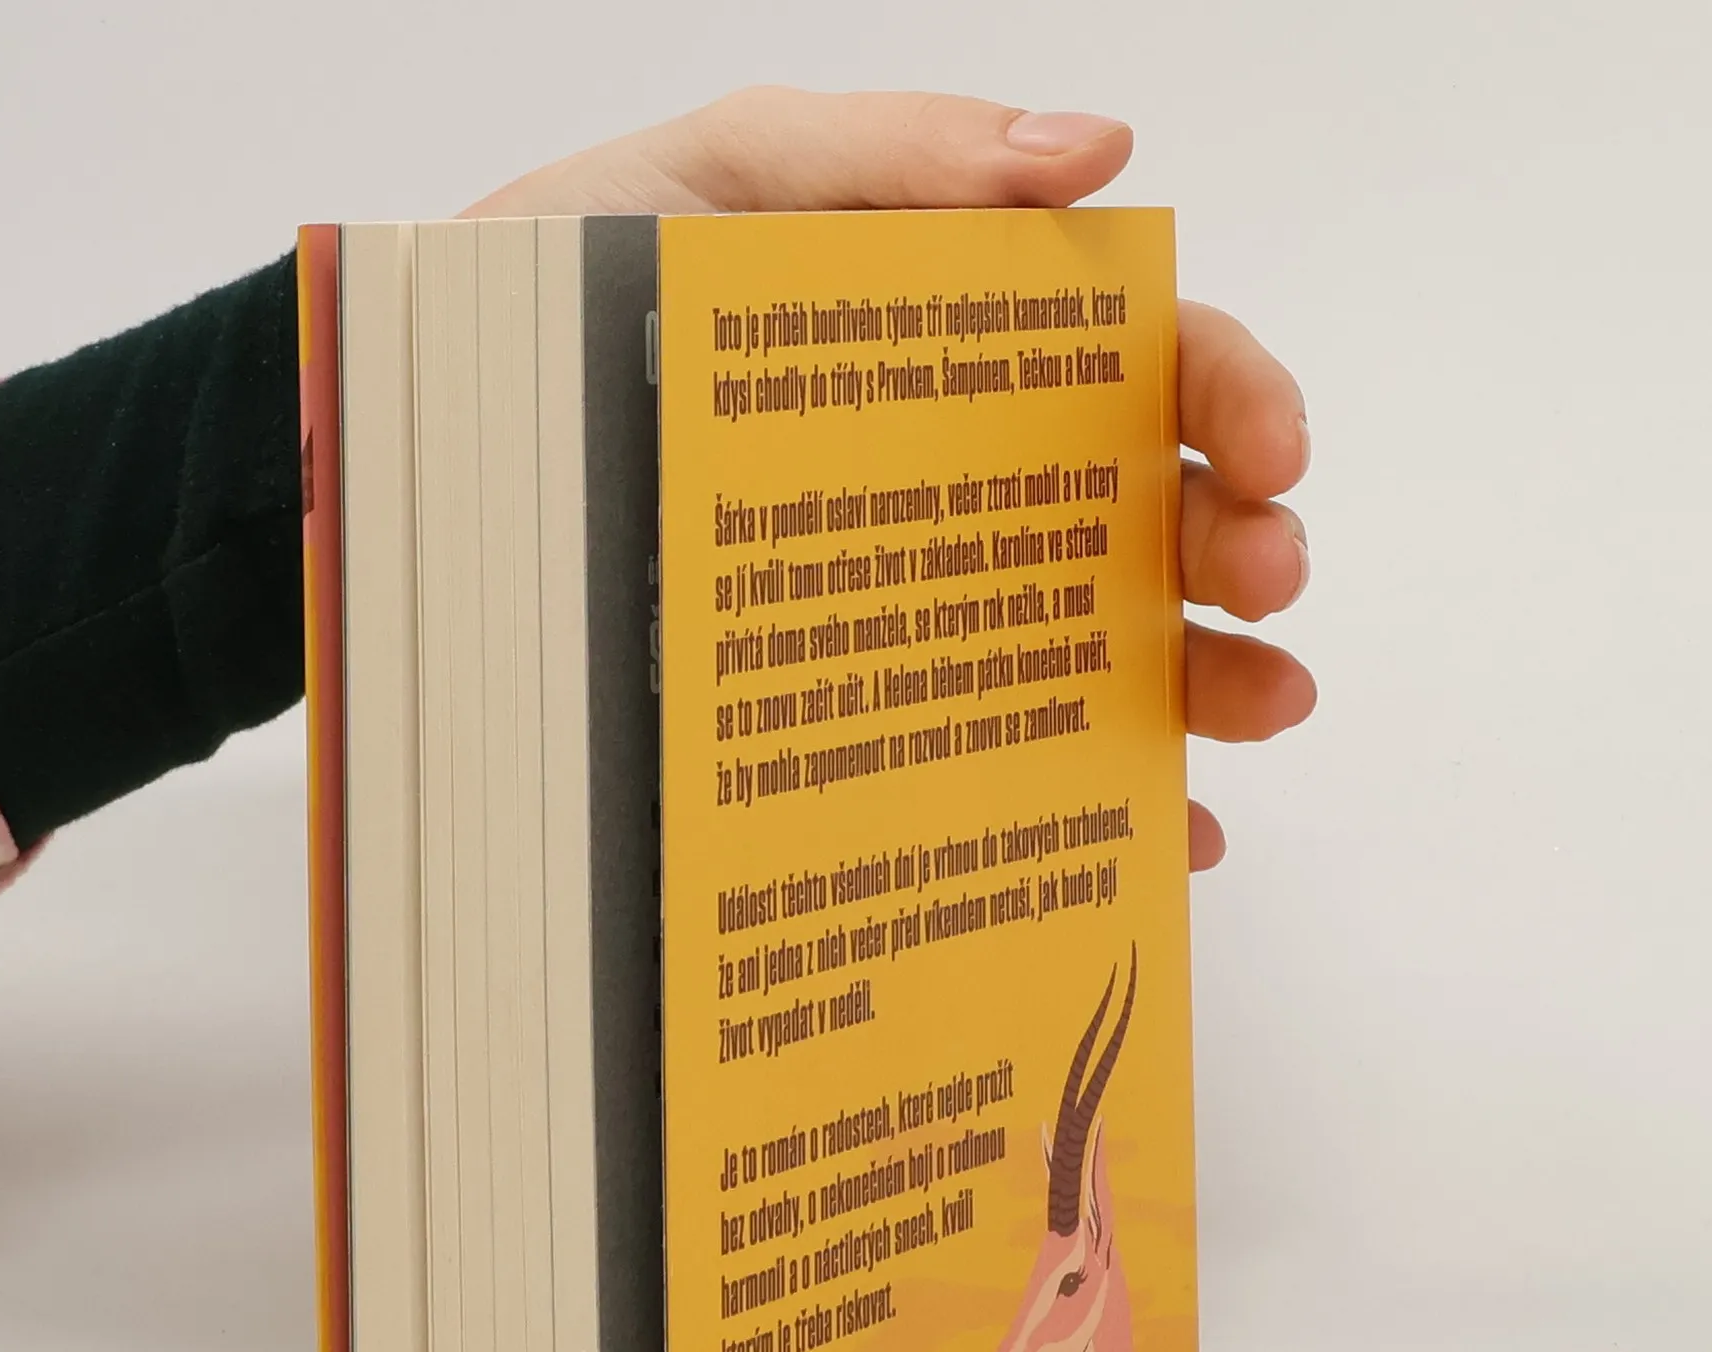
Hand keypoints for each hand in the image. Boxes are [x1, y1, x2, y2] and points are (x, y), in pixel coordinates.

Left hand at [465, 89, 1315, 870]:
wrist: (440, 450)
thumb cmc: (557, 293)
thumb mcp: (719, 181)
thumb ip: (897, 158)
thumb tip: (1100, 156)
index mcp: (954, 348)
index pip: (1135, 357)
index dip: (1229, 391)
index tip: (1271, 452)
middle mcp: (960, 481)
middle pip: (1147, 507)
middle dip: (1241, 541)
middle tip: (1268, 586)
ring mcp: (921, 605)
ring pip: (1106, 642)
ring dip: (1212, 676)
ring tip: (1258, 709)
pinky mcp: (865, 711)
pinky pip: (1004, 759)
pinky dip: (1102, 798)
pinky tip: (1160, 836)